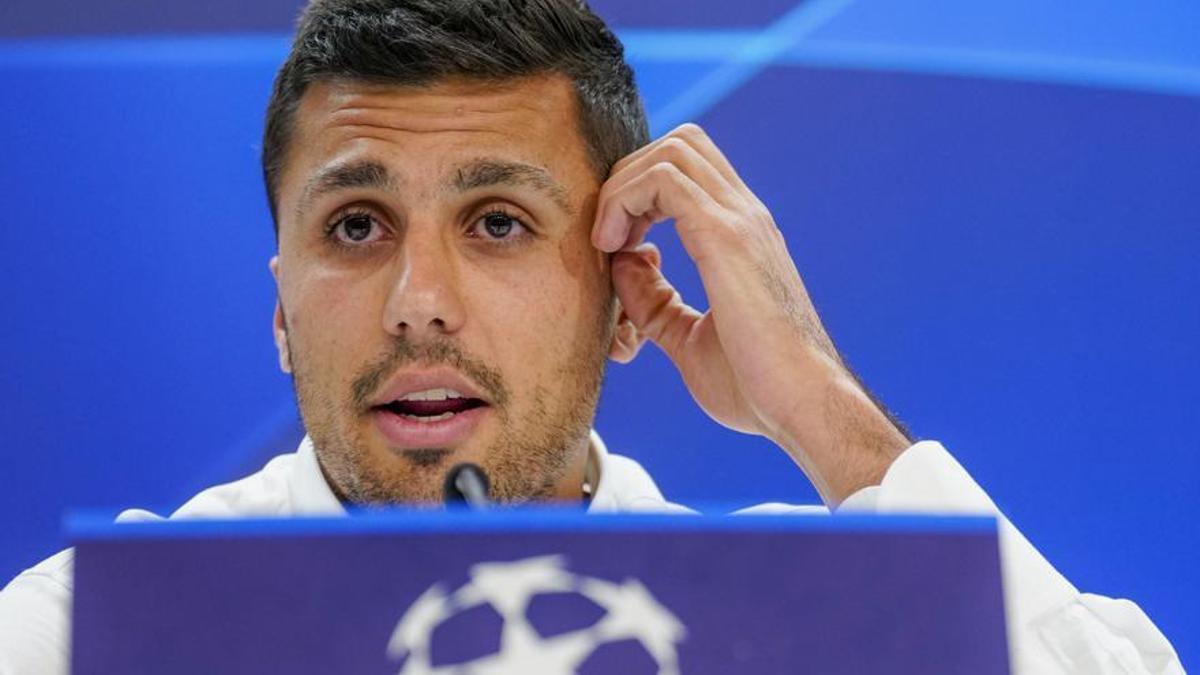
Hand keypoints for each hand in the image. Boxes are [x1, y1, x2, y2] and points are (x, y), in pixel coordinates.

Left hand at [593, 124, 910, 504]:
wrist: (802, 408)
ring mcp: (740, 221)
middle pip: (678, 144)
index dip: (640, 192)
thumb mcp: (687, 339)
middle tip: (610, 238)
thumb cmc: (756, 387)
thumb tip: (623, 264)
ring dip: (624, 188)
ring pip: (670, 151)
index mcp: (742, 236)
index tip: (618, 246)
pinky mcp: (727, 236)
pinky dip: (624, 201)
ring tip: (608, 242)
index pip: (689, 169)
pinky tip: (613, 247)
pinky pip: (662, 180)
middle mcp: (745, 216)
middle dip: (628, 178)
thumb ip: (654, 301)